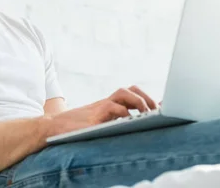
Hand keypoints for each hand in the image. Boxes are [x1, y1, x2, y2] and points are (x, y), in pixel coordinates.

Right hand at [43, 85, 157, 138]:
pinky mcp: (95, 114)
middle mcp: (107, 102)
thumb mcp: (100, 124)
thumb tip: (137, 123)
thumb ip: (116, 122)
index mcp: (110, 105)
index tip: (165, 105)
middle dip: (147, 98)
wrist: (54, 127)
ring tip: (147, 112)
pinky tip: (130, 120)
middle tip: (156, 111)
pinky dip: (124, 113)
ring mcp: (101, 106)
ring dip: (138, 100)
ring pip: (123, 93)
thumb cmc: (78, 128)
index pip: (133, 94)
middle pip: (131, 90)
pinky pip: (113, 108)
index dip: (149, 98)